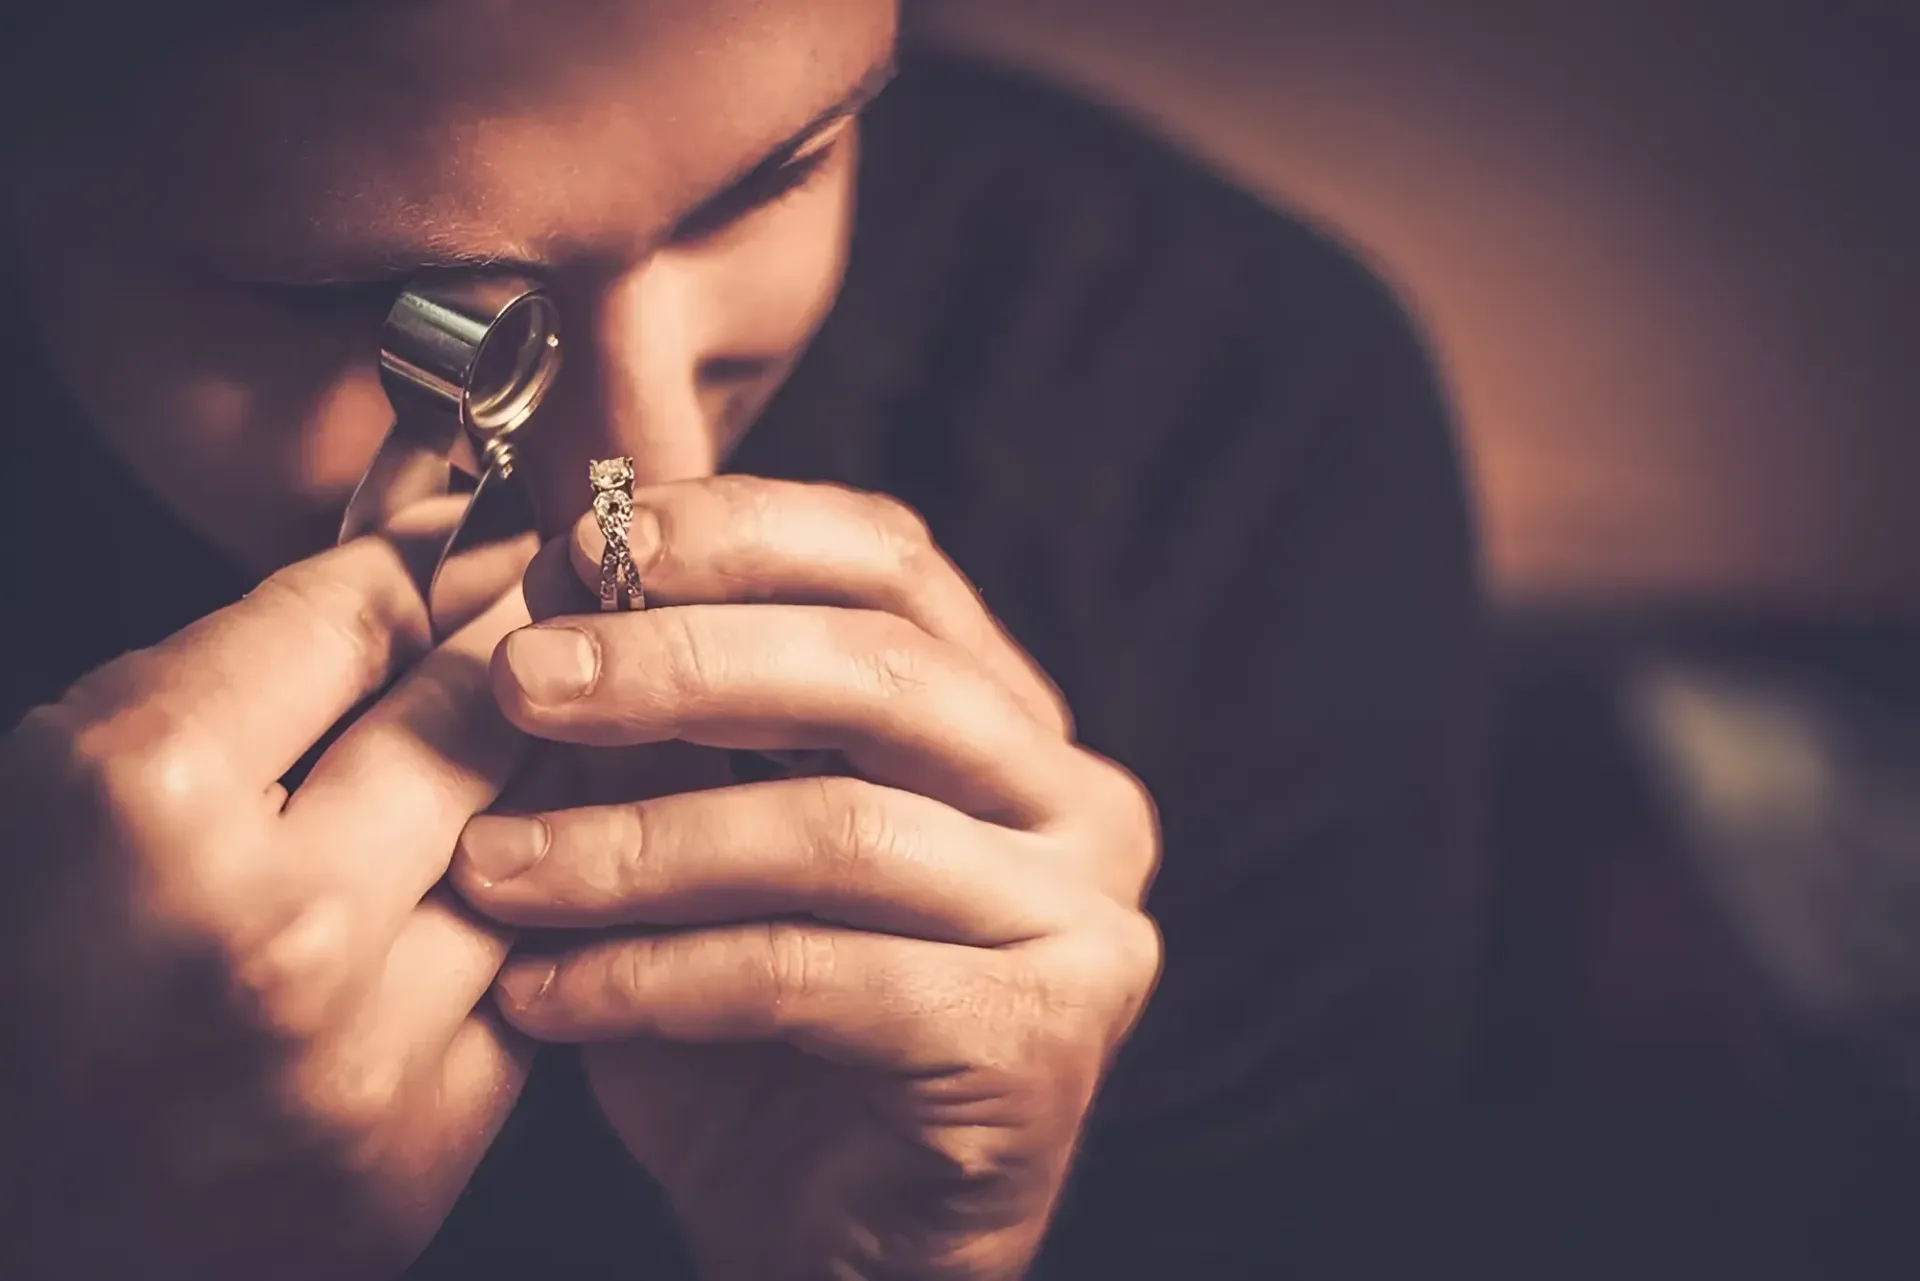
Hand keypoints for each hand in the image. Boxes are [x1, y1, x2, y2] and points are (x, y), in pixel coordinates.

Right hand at [0, 519, 536, 1280]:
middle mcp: (273, 922)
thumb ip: (224, 676)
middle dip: (511, 642)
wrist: (26, 1222)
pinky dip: (546, 896)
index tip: (464, 544)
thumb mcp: (63, 785)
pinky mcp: (430, 1135)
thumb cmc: (22, 986)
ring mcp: (366, 1040)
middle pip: (468, 711)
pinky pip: (536, 960)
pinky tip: (552, 854)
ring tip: (569, 717)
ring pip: (535, 831)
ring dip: (551, 763)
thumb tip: (400, 580)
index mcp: (143, 804)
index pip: (349, 616)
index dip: (416, 564)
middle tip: (552, 601)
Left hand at [450, 477, 1162, 1279]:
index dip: (732, 532)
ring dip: (640, 841)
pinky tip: (543, 995)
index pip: (891, 560)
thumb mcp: (691, 826)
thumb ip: (660, 686)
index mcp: (1006, 717)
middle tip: (522, 677)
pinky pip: (822, 976)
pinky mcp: (1043, 1038)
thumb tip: (572, 490)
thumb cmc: (749, 1026)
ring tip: (494, 863)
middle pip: (882, 669)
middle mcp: (1075, 797)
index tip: (573, 546)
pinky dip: (660, 978)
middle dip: (681, 660)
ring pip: (843, 828)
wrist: (827, 1243)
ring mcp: (1083, 916)